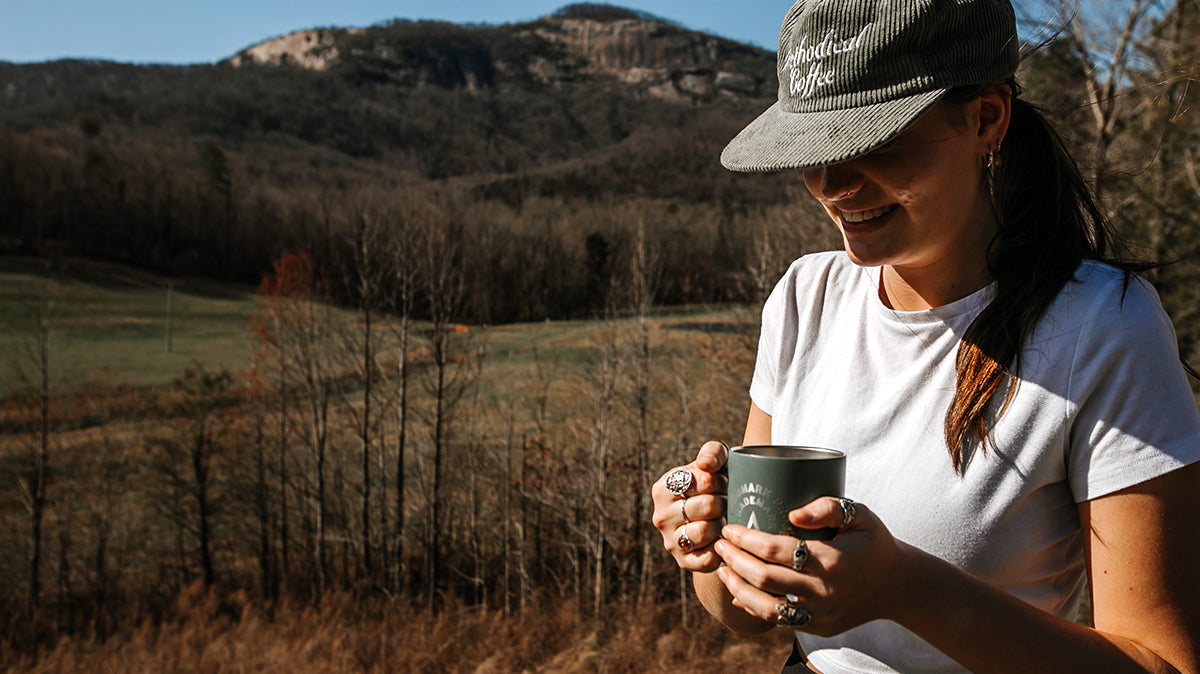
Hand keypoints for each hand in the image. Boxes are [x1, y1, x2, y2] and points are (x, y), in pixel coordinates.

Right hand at [651, 440, 728, 572]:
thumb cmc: (717, 486)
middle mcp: (660, 516)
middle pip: (707, 506)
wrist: (719, 520)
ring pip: (703, 531)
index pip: (703, 481)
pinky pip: (707, 558)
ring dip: (722, 524)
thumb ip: (712, 452)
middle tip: (727, 502)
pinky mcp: (683, 562)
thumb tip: (706, 465)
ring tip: (724, 519)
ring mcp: (669, 541)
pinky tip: (722, 539)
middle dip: (724, 502)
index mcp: (663, 488)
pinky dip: (720, 548)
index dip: (721, 481)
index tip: (722, 484)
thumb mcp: (716, 463)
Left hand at [713, 497, 909, 636]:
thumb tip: (793, 513)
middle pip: (765, 579)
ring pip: (767, 608)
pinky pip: (779, 622)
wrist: (897, 585)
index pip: (777, 551)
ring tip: (722, 570)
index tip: (729, 528)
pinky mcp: (820, 628)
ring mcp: (822, 614)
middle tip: (719, 544)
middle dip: (734, 560)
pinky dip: (754, 608)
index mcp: (833, 561)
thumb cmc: (873, 543)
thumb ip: (829, 507)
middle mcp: (825, 591)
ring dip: (737, 588)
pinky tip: (738, 593)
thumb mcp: (860, 515)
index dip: (746, 539)